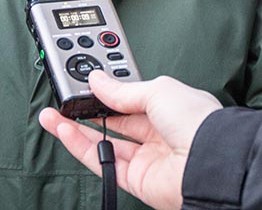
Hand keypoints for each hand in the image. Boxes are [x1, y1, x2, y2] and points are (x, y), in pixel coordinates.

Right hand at [39, 72, 221, 209]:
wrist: (209, 162)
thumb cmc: (197, 122)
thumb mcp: (158, 90)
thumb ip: (122, 90)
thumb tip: (97, 81)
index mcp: (169, 108)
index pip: (131, 99)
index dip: (107, 92)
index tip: (85, 84)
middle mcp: (158, 133)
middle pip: (115, 121)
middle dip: (88, 111)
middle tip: (65, 101)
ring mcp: (147, 158)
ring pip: (103, 143)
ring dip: (75, 130)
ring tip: (52, 117)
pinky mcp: (136, 180)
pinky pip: (102, 164)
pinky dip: (80, 148)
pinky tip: (64, 132)